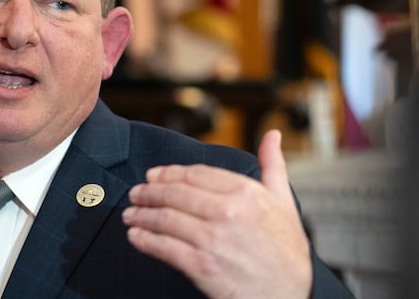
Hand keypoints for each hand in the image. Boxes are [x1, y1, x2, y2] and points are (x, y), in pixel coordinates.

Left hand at [122, 130, 311, 297]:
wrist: (289, 296)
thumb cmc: (287, 251)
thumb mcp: (285, 202)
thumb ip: (273, 165)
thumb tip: (272, 135)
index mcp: (246, 192)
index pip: (195, 174)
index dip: (168, 173)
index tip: (153, 176)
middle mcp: (228, 212)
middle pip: (175, 194)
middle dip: (149, 192)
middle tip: (135, 194)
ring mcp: (214, 239)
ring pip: (166, 219)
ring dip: (142, 215)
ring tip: (130, 214)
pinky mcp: (203, 266)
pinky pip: (165, 248)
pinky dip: (145, 240)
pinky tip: (135, 236)